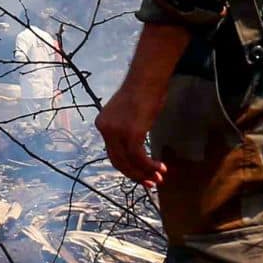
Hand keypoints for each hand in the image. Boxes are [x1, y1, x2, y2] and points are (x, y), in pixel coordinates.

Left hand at [95, 23, 183, 188]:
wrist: (147, 79)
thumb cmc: (143, 92)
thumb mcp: (129, 113)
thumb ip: (127, 128)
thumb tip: (136, 145)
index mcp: (102, 124)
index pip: (112, 153)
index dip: (127, 167)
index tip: (141, 175)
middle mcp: (105, 129)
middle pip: (118, 161)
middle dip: (135, 175)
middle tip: (151, 184)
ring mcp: (117, 132)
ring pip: (129, 161)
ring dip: (145, 173)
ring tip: (159, 179)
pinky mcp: (131, 133)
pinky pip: (139, 157)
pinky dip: (149, 166)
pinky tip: (161, 168)